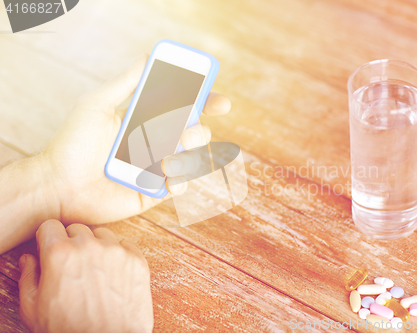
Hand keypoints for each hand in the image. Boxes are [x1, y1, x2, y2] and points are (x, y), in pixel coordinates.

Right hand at [18, 220, 152, 332]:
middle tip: (74, 265)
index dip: (49, 239)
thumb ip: (28, 277)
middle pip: (77, 229)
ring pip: (103, 235)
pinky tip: (114, 274)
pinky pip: (126, 246)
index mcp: (60, 253)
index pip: (51, 226)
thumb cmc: (68, 330)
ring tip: (95, 271)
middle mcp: (89, 246)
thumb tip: (29, 259)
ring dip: (97, 247)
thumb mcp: (33, 308)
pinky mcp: (137, 260)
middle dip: (72, 243)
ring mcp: (116, 252)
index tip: (51, 249)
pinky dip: (119, 255)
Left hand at [42, 54, 230, 224]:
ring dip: (188, 158)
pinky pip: (180, 186)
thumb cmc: (73, 143)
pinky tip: (166, 180)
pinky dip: (180, 182)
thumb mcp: (97, 105)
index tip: (221, 103)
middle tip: (184, 135)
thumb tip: (148, 57)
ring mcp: (156, 167)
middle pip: (195, 134)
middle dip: (199, 133)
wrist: (58, 185)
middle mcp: (156, 143)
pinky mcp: (154, 191)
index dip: (205, 104)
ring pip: (193, 159)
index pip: (183, 109)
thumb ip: (126, 83)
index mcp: (146, 120)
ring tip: (165, 161)